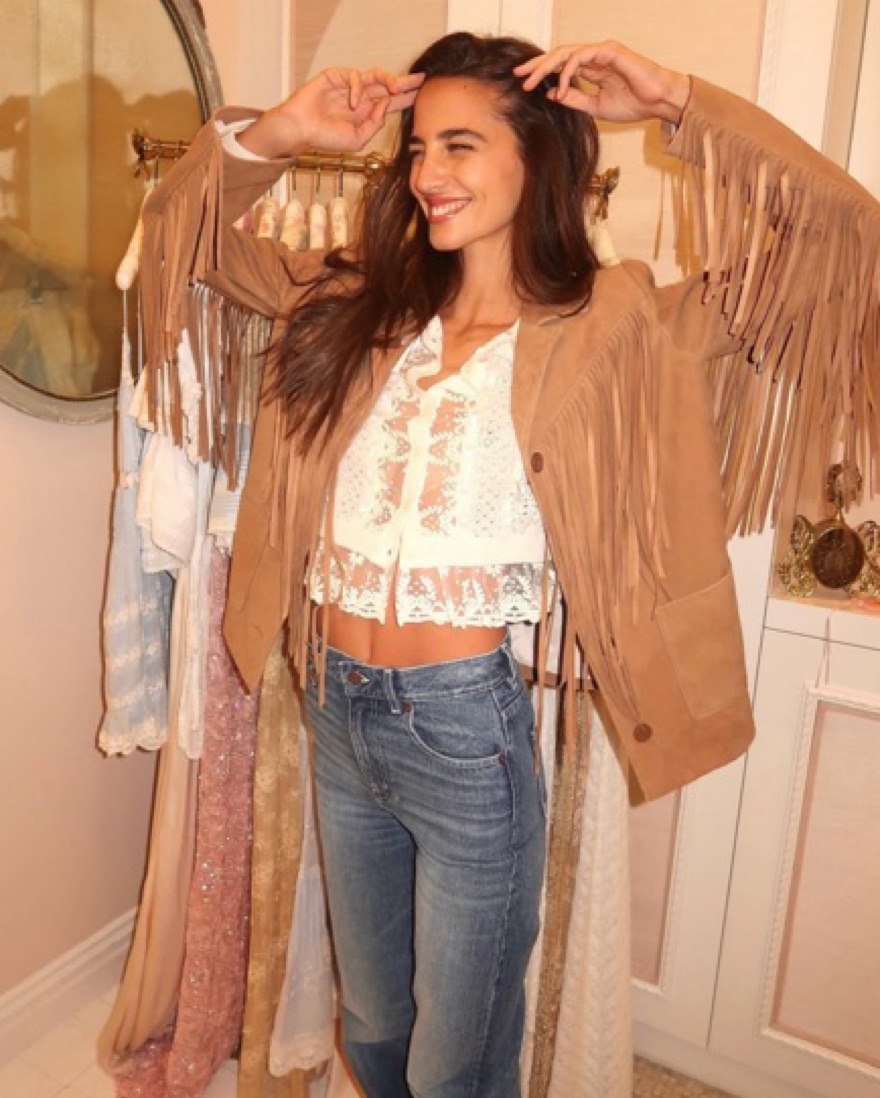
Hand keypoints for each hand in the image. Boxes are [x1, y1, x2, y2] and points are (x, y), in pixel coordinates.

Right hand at [239, 67, 424, 157]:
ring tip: (395, 88)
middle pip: (388, 86)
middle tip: (422, 79)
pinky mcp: (336, 76)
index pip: (391, 103)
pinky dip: (357, 87)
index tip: (423, 95)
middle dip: (405, 83)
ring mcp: (349, 86)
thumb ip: (374, 124)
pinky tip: (353, 101)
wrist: (301, 130)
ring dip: (388, 80)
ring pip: (375, 75)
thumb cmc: (326, 138)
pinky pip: (354, 75)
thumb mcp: (358, 139)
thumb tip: (386, 105)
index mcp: (366, 112)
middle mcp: (361, 97)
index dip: (407, 98)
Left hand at [514, 41, 689, 124]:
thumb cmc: (634, 104)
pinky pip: (581, 57)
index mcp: (591, 69)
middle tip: (518, 76)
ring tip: (531, 82)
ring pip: (566, 52)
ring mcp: (601, 51)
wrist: (657, 102)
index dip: (541, 72)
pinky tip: (560, 86)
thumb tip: (552, 95)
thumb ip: (575, 100)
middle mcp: (594, 57)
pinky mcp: (609, 50)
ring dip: (546, 67)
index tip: (523, 82)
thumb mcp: (596, 107)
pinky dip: (567, 72)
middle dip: (536, 65)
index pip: (561, 65)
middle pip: (559, 55)